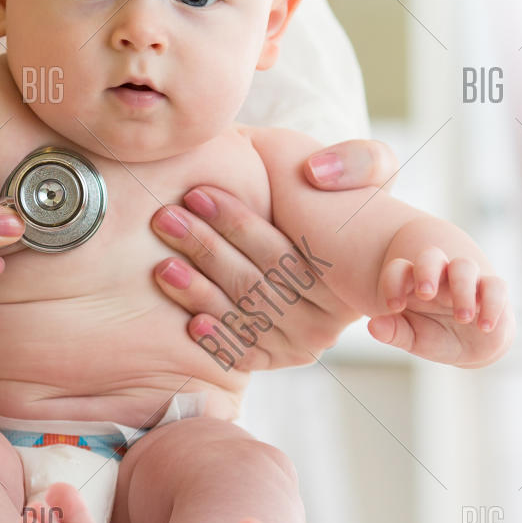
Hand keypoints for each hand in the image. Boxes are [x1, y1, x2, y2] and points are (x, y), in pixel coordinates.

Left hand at [150, 138, 397, 370]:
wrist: (322, 238)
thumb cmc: (323, 194)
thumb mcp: (359, 169)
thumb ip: (359, 162)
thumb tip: (317, 169)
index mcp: (346, 271)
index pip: (281, 250)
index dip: (237, 222)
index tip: (197, 194)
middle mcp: (330, 315)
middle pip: (257, 283)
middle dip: (206, 248)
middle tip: (165, 219)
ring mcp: (304, 342)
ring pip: (247, 317)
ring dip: (199, 292)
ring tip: (162, 265)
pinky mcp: (278, 360)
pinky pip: (247, 355)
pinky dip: (220, 340)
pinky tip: (192, 324)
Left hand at [369, 248, 512, 366]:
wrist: (472, 347)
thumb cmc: (437, 336)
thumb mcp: (413, 338)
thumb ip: (393, 332)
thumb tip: (373, 326)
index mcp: (414, 282)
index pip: (399, 269)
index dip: (392, 283)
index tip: (393, 308)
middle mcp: (440, 276)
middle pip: (431, 256)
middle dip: (427, 270)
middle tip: (425, 293)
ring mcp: (467, 281)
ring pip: (464, 266)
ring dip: (462, 289)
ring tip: (462, 317)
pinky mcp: (491, 291)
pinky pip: (495, 286)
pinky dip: (492, 304)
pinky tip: (484, 326)